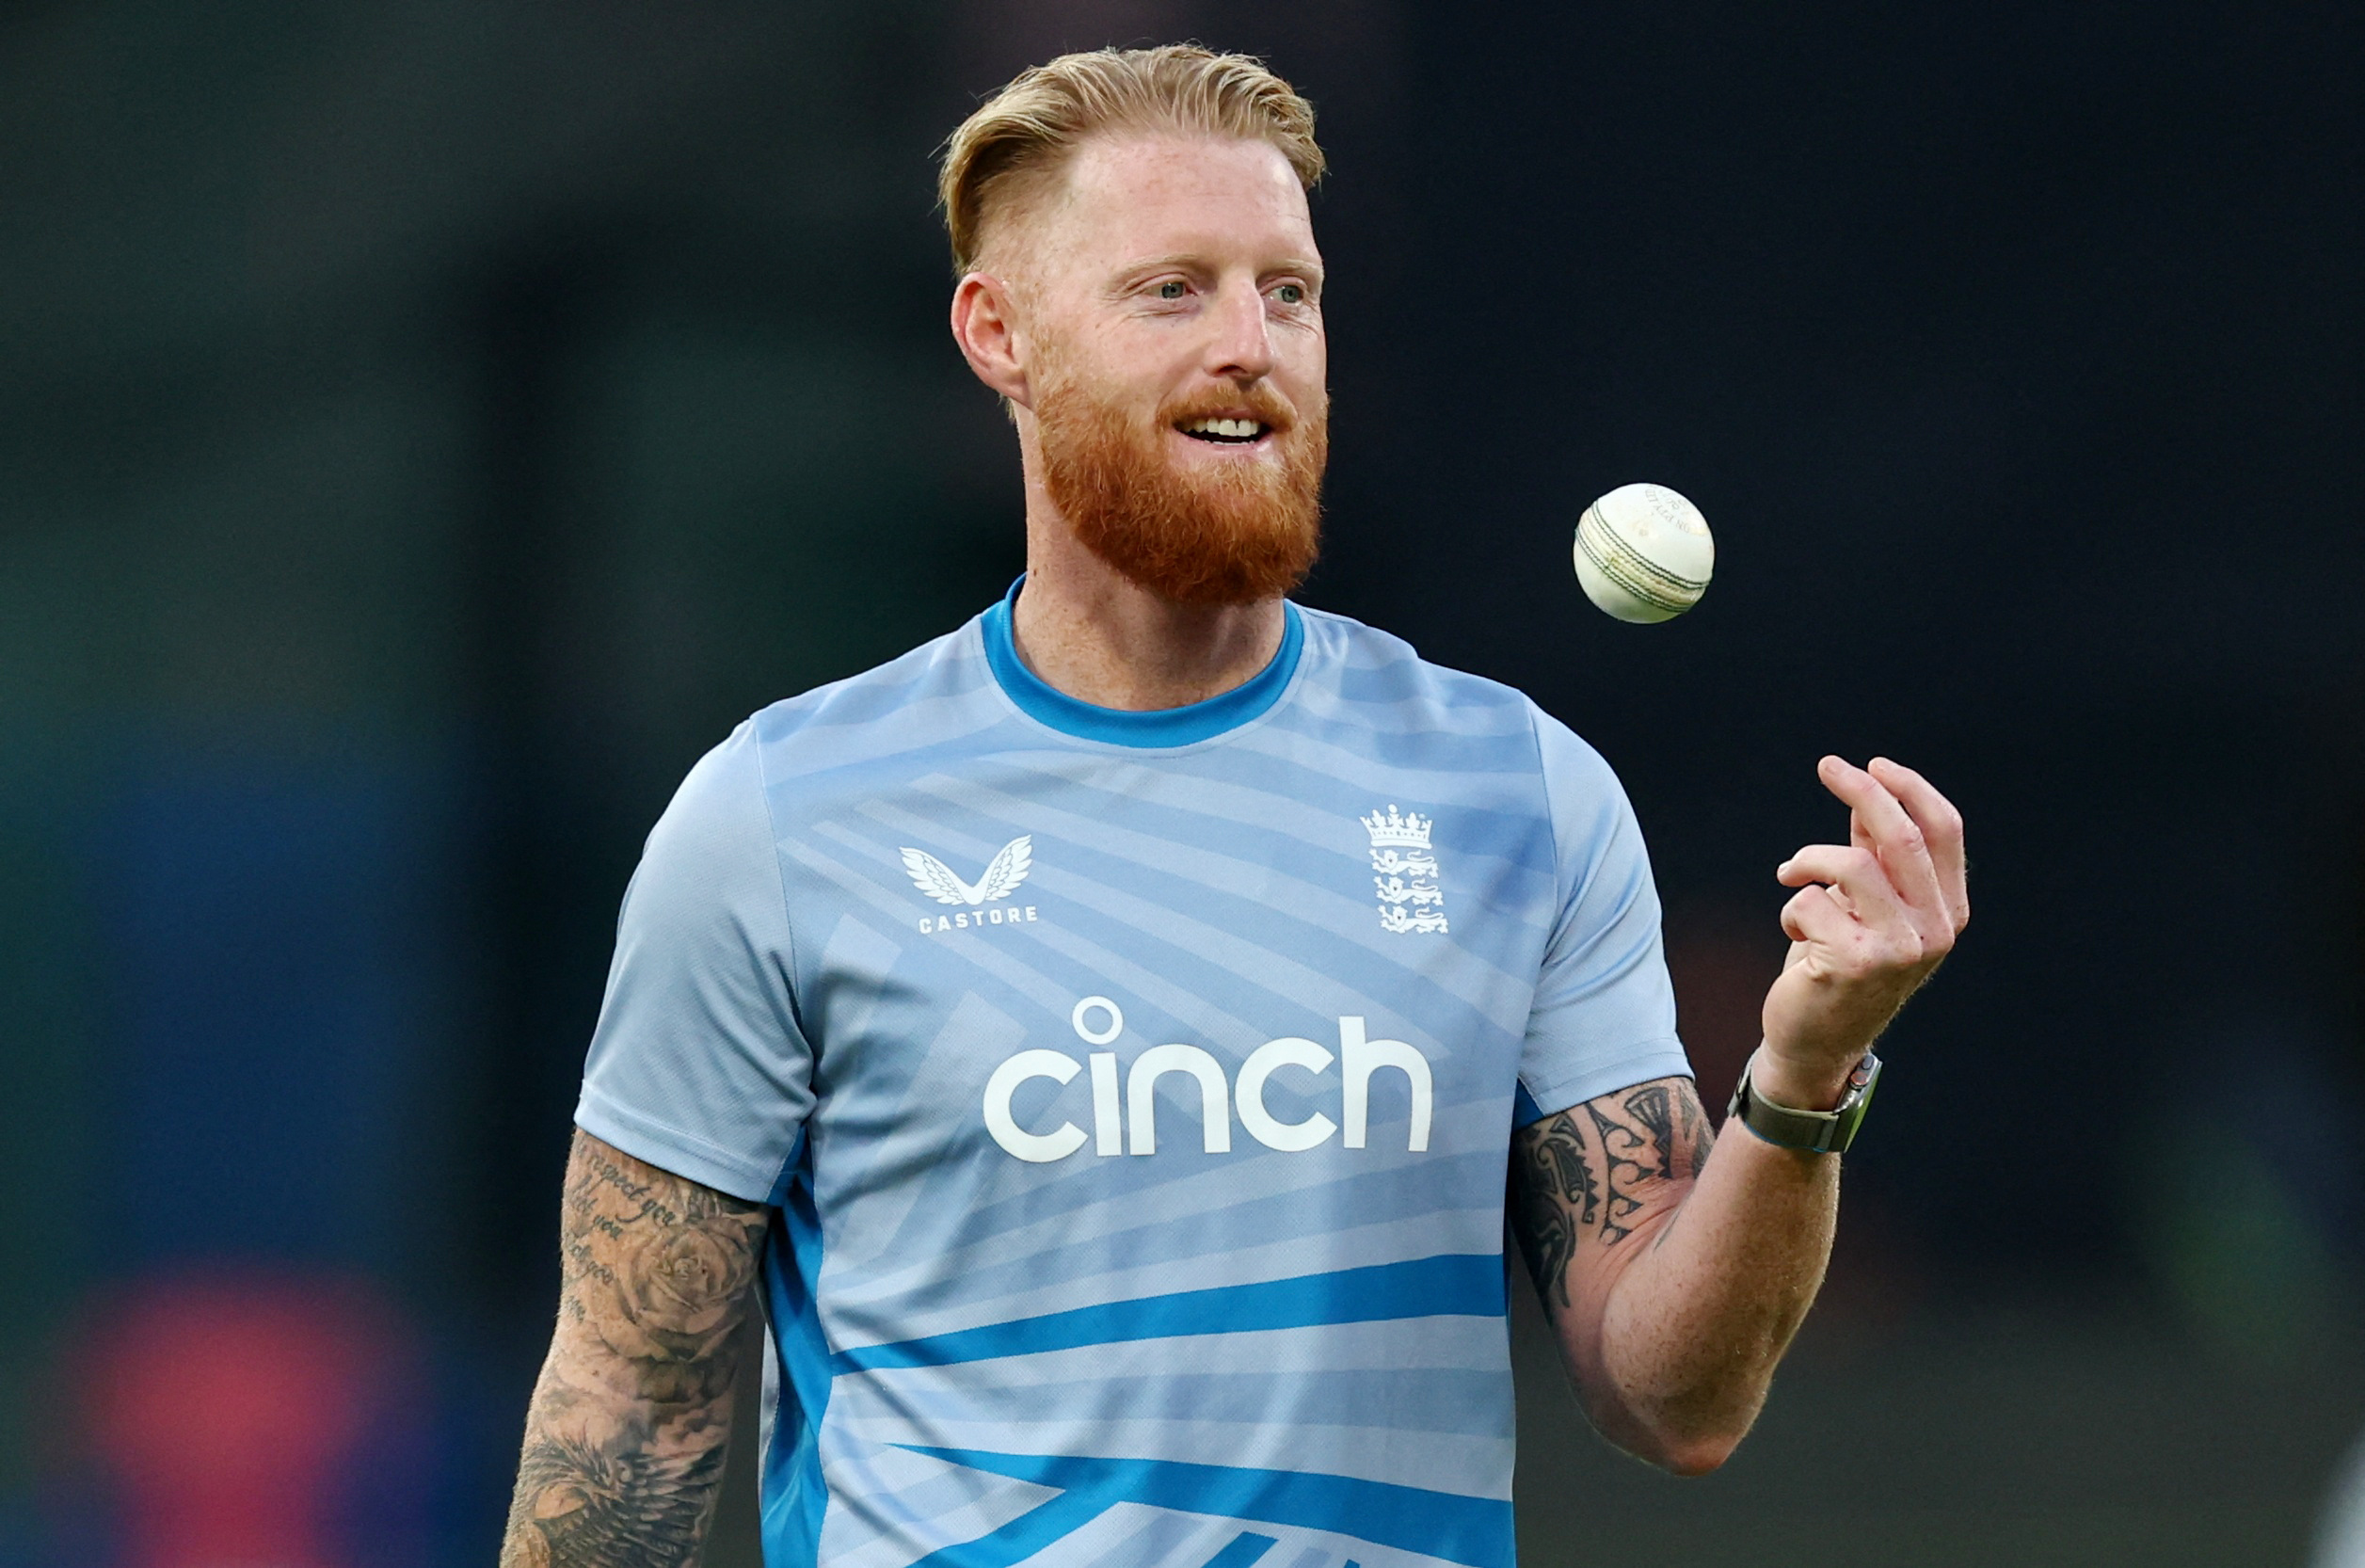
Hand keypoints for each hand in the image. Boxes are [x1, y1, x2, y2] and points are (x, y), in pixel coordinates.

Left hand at [1755, 756, 1968, 1107]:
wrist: (1815, 1039)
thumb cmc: (1838, 961)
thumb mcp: (1865, 905)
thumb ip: (1873, 857)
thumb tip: (1865, 795)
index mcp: (1949, 911)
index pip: (1944, 832)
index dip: (1910, 789)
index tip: (1873, 764)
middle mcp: (1935, 930)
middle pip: (1902, 837)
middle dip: (1863, 791)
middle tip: (1828, 765)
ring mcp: (1900, 949)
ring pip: (1850, 865)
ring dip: (1808, 859)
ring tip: (1790, 873)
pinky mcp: (1856, 963)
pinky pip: (1810, 902)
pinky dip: (1792, 907)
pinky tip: (1796, 931)